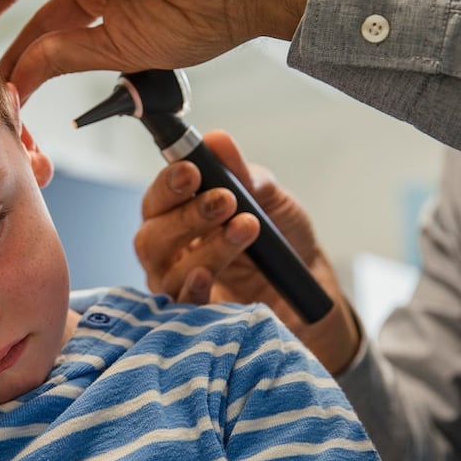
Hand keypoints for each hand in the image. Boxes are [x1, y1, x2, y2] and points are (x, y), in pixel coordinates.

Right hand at [135, 129, 360, 372]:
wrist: (308, 288)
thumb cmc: (280, 239)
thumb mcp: (269, 199)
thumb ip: (242, 173)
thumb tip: (218, 141)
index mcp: (178, 216)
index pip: (157, 199)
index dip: (168, 185)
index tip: (192, 171)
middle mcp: (170, 253)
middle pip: (152, 237)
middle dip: (187, 216)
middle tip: (226, 200)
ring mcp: (178, 288)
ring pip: (168, 271)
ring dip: (207, 247)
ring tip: (245, 229)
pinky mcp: (194, 320)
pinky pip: (180, 308)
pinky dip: (192, 290)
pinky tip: (208, 275)